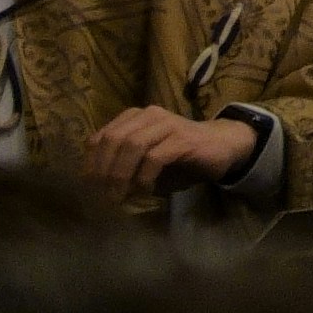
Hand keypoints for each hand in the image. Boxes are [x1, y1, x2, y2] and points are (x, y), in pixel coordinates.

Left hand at [85, 106, 256, 197]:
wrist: (223, 145)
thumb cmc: (181, 155)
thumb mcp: (148, 158)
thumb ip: (125, 164)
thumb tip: (99, 185)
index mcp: (136, 117)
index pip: (102, 135)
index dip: (91, 161)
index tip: (88, 185)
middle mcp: (149, 115)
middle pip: (113, 139)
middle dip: (104, 169)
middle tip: (103, 194)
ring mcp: (166, 125)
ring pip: (132, 145)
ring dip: (121, 174)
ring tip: (120, 196)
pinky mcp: (182, 139)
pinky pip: (155, 157)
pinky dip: (145, 176)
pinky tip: (146, 190)